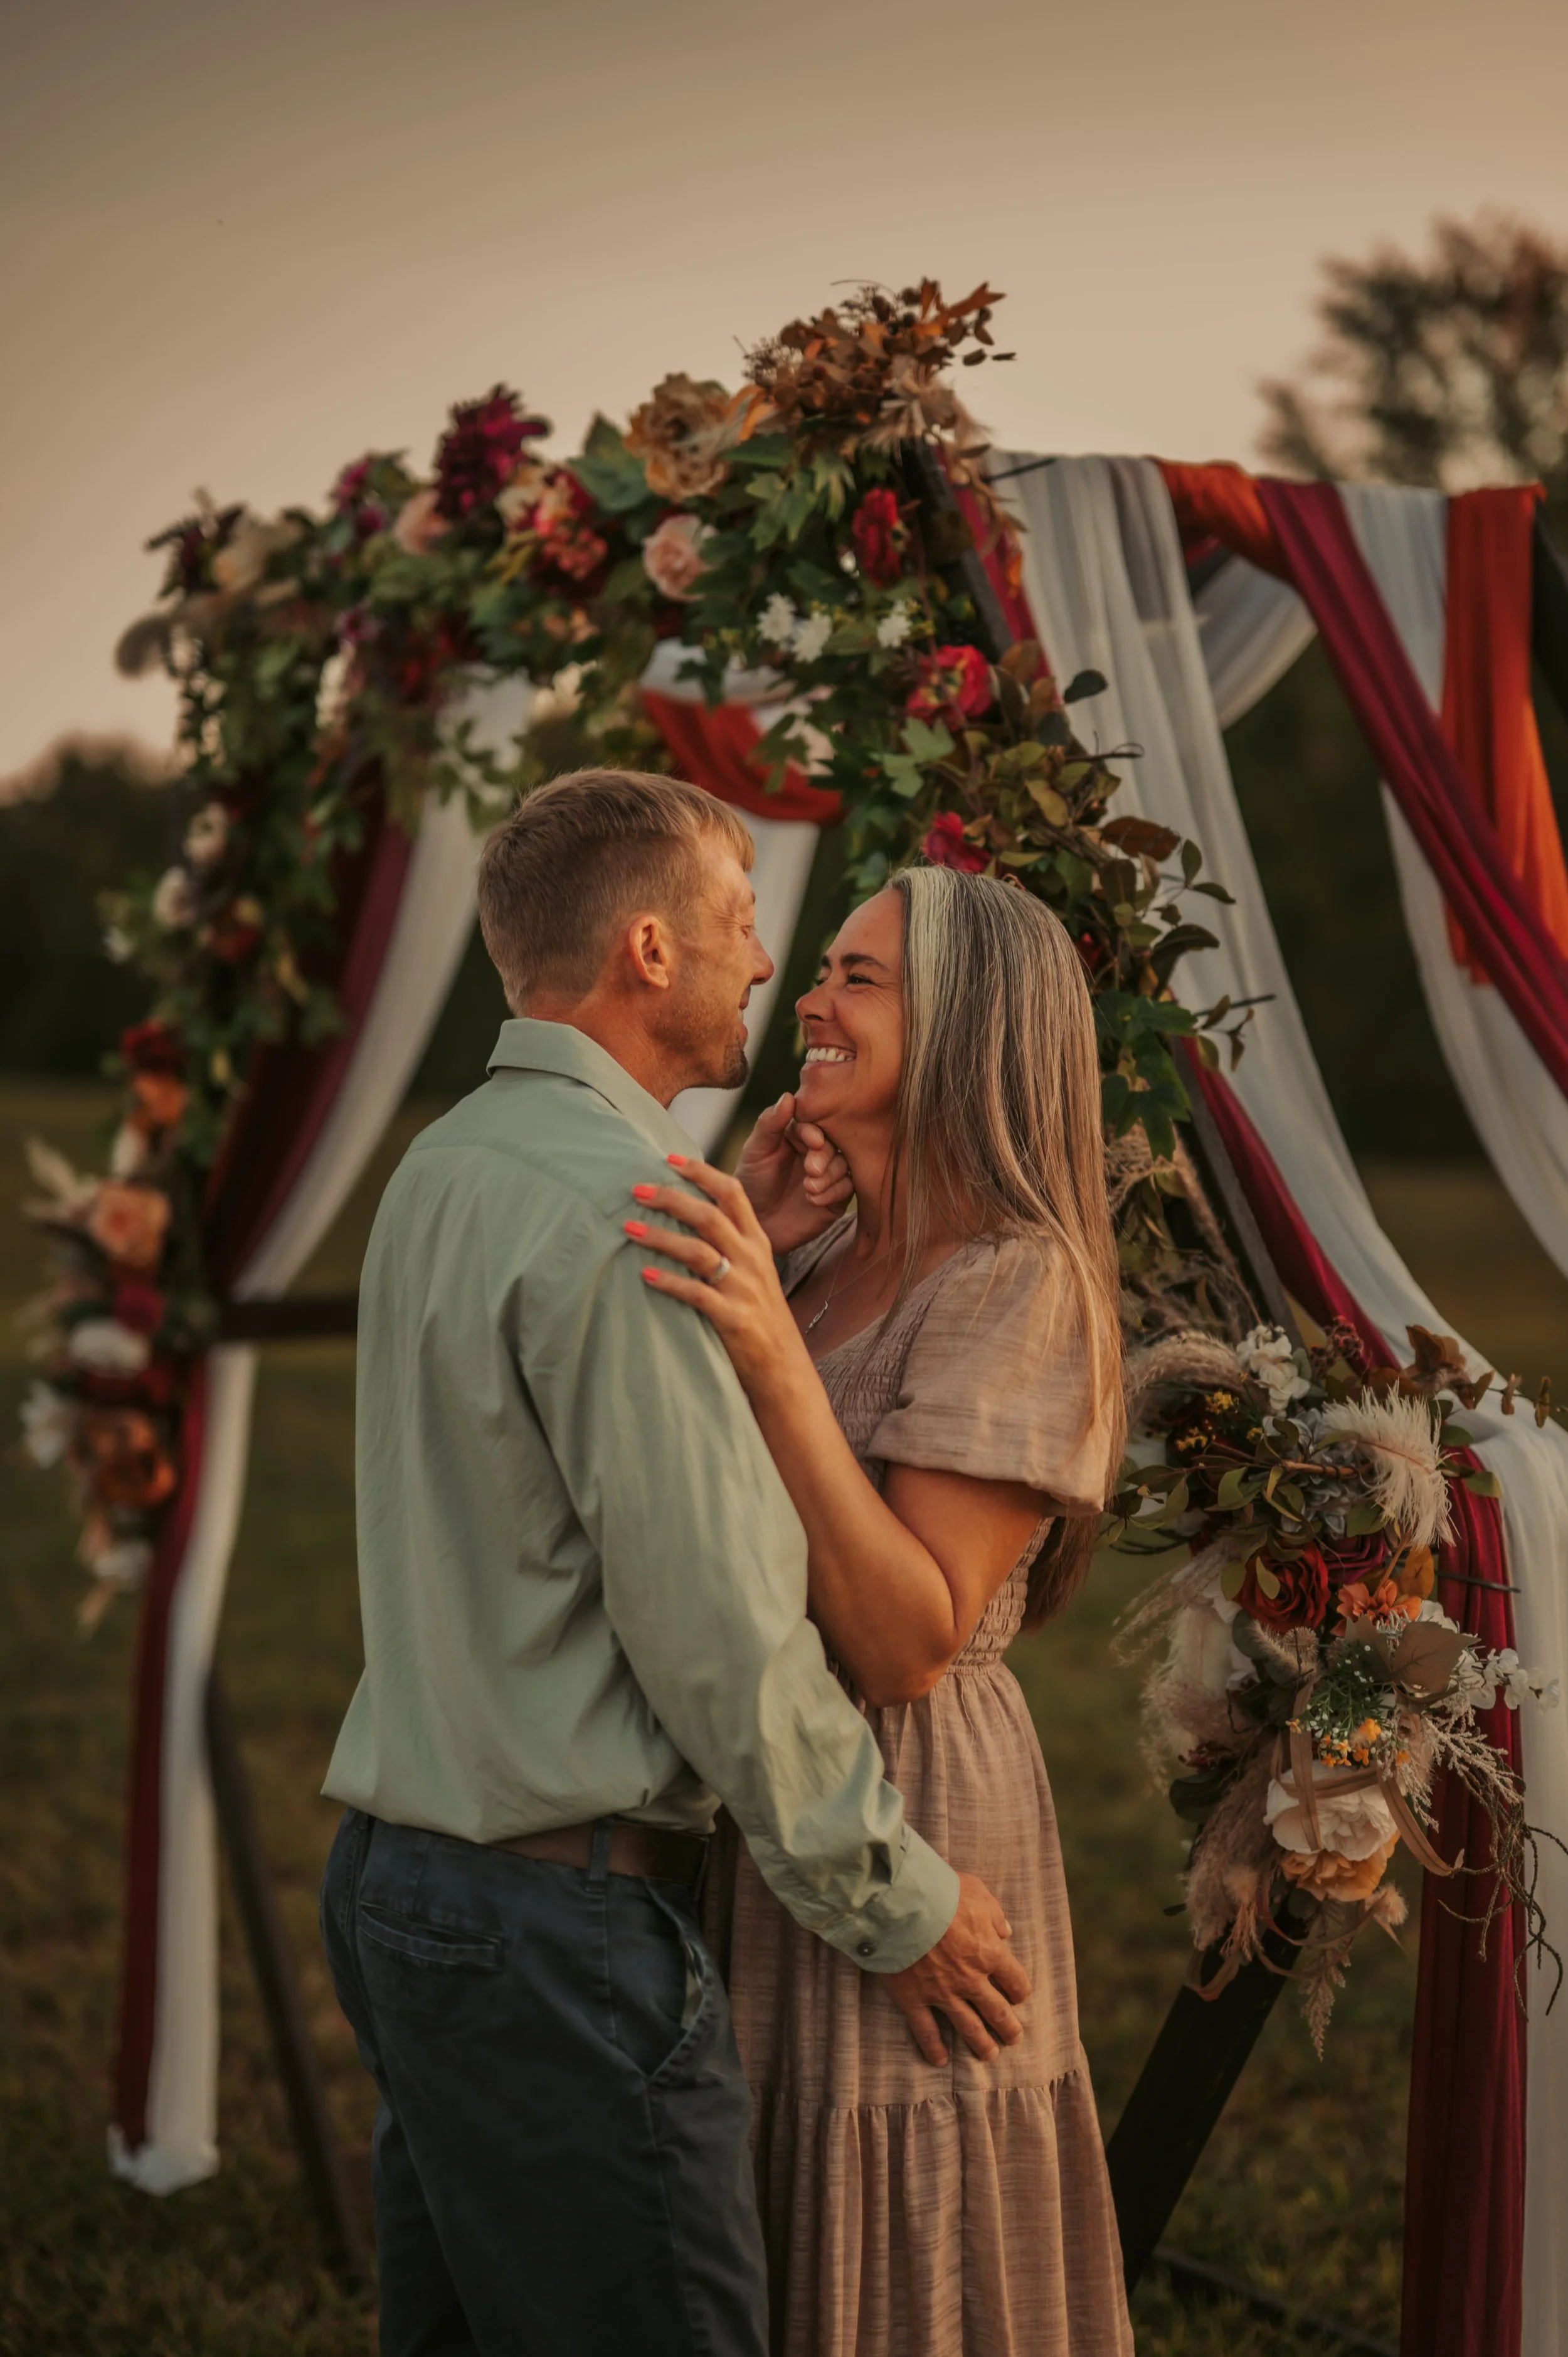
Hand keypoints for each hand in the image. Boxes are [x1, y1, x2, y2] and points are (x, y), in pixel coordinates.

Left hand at [628, 1154, 813, 1402]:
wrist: (784, 1368)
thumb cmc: (759, 1317)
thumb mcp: (753, 1272)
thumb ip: (729, 1244)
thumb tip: (687, 1215)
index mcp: (758, 1242)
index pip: (732, 1193)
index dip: (701, 1172)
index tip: (669, 1159)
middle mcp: (752, 1259)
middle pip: (709, 1215)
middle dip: (671, 1198)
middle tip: (635, 1189)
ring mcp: (744, 1289)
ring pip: (698, 1251)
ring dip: (660, 1237)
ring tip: (627, 1228)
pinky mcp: (733, 1319)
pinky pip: (697, 1294)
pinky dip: (670, 1283)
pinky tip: (645, 1276)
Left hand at [734, 1093, 850, 1253]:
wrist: (756, 1223)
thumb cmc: (752, 1183)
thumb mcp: (756, 1152)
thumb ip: (770, 1124)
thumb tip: (788, 1097)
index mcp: (798, 1133)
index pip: (814, 1123)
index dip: (815, 1132)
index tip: (812, 1141)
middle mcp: (817, 1150)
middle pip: (834, 1143)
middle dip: (824, 1156)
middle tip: (811, 1170)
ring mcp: (829, 1173)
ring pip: (844, 1165)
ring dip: (829, 1176)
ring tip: (809, 1189)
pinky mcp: (837, 1196)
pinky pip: (848, 1188)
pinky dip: (833, 1192)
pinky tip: (813, 1200)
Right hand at [881, 1874, 1029, 2065]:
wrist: (902, 1903)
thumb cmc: (941, 1892)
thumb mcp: (977, 1892)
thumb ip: (994, 1914)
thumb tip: (1005, 1931)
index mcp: (990, 1953)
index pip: (1015, 1981)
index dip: (1019, 1991)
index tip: (1019, 1997)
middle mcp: (971, 1980)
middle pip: (996, 2011)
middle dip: (1008, 2027)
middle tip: (1013, 2038)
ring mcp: (942, 1993)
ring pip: (968, 2027)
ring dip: (981, 2044)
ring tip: (989, 2055)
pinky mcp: (914, 1999)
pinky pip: (926, 2031)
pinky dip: (933, 2048)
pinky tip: (940, 2061)